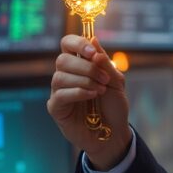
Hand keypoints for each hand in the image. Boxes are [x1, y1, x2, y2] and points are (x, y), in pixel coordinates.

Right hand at [47, 35, 130, 170]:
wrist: (113, 131)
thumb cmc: (113, 105)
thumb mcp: (116, 81)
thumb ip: (105, 63)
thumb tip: (93, 40)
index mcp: (80, 64)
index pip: (68, 44)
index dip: (77, 43)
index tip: (91, 52)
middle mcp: (66, 75)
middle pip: (62, 59)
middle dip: (86, 67)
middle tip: (104, 78)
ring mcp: (59, 91)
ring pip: (60, 76)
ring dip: (84, 80)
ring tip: (101, 90)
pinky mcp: (56, 107)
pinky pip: (60, 94)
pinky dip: (78, 92)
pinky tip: (92, 96)